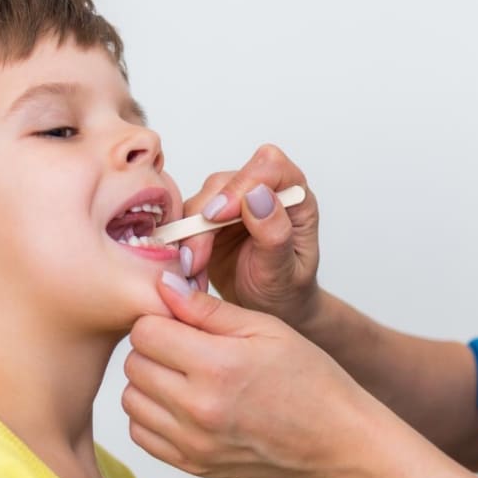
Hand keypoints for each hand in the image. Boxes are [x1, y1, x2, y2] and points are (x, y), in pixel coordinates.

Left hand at [122, 272, 378, 477]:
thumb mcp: (267, 328)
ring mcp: (192, 442)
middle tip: (186, 347)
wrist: (335, 441)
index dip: (160, 319)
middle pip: (133, 363)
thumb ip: (208, 308)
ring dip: (150, 382)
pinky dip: (153, 415)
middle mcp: (198, 408)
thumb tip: (163, 285)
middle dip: (154, 348)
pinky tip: (183, 404)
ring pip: (130, 399)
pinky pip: (141, 434)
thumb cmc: (310, 380)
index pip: (145, 331)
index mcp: (218, 365)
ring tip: (185, 376)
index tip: (182, 322)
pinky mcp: (191, 464)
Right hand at [178, 144, 321, 329]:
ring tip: (192, 269)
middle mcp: (265, 193)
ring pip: (202, 198)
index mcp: (295, 199)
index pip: (270, 167)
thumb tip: (259, 195)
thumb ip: (275, 235)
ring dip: (190, 233)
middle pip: (226, 181)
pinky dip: (182, 242)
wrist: (270, 310)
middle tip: (196, 257)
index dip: (241, 184)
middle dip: (205, 216)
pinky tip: (188, 268)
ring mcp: (236, 204)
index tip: (219, 215)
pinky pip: (187, 219)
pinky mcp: (211, 219)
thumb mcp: (284, 272)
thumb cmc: (286, 292)